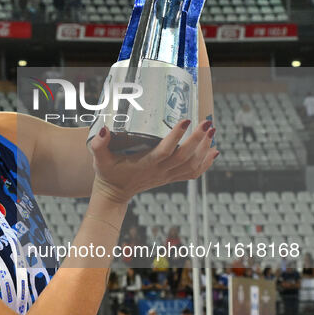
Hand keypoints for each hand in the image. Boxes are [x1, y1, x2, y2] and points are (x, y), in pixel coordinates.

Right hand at [89, 119, 217, 203]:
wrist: (114, 194)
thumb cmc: (108, 173)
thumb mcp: (100, 159)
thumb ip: (99, 144)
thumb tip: (103, 128)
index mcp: (145, 164)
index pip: (164, 152)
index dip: (176, 137)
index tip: (186, 120)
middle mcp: (159, 171)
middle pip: (184, 157)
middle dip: (198, 140)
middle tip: (206, 123)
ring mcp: (167, 176)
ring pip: (192, 165)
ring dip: (204, 149)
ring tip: (211, 132)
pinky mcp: (170, 178)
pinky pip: (193, 173)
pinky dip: (206, 163)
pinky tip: (214, 151)